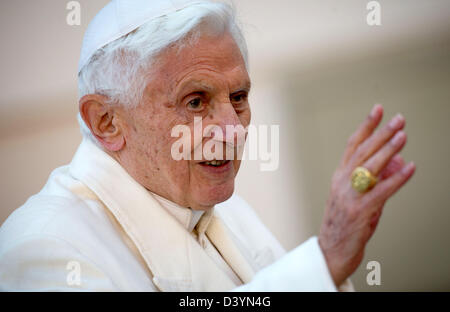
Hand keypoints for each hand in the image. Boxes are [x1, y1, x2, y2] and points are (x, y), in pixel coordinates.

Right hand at [318, 104, 415, 286]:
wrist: (330, 252)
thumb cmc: (344, 225)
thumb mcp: (357, 197)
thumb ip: (376, 178)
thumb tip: (398, 162)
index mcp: (339, 177)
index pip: (352, 145)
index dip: (366, 126)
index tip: (377, 110)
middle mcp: (342, 183)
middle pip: (362, 152)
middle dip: (381, 133)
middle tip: (398, 119)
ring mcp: (350, 196)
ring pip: (369, 167)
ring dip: (388, 150)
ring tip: (403, 136)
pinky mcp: (360, 211)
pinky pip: (381, 192)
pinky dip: (397, 179)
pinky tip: (409, 168)